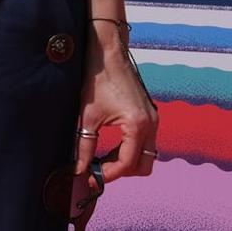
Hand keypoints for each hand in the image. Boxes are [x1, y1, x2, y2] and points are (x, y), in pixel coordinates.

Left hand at [77, 21, 158, 183]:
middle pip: (143, 165)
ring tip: (99, 160)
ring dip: (125, 162)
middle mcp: (151, 125)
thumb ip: (84, 145)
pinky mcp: (148, 115)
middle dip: (121, 172)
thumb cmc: (96, 79)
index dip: (107, 174)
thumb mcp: (87, 116)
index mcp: (138, 125)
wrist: (107, 52)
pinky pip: (144, 143)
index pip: (127, 163)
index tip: (89, 178)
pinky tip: (108, 147)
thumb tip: (79, 169)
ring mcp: (153, 120)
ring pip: (146, 156)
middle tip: (96, 171)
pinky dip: (129, 150)